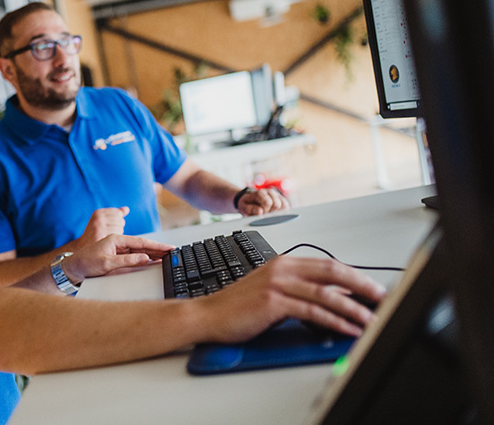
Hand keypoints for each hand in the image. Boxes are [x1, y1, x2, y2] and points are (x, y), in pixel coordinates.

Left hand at [62, 234, 173, 283]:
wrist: (73, 269)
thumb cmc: (87, 264)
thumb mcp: (107, 264)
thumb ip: (127, 261)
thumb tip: (145, 258)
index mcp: (116, 239)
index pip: (141, 242)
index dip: (157, 246)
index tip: (169, 248)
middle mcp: (118, 242)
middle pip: (142, 245)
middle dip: (158, 249)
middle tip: (173, 252)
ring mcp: (118, 249)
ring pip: (139, 250)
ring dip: (152, 253)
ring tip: (166, 256)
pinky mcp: (117, 256)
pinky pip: (134, 256)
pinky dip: (144, 258)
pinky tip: (152, 260)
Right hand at [75, 207, 129, 246]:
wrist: (82, 249)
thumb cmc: (94, 235)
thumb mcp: (102, 222)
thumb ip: (116, 214)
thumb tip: (127, 209)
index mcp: (98, 213)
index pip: (118, 213)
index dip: (116, 222)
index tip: (108, 228)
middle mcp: (98, 218)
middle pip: (120, 220)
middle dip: (117, 228)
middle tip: (107, 235)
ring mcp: (100, 227)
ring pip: (120, 228)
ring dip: (117, 234)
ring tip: (106, 239)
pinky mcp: (102, 236)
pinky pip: (117, 235)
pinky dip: (115, 240)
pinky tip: (108, 243)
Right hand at [198, 256, 385, 342]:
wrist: (209, 315)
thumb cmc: (238, 306)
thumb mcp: (272, 291)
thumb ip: (299, 290)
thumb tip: (332, 299)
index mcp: (284, 262)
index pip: (328, 265)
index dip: (355, 275)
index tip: (373, 288)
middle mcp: (283, 268)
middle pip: (333, 272)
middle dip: (362, 286)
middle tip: (382, 298)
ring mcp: (278, 283)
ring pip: (326, 294)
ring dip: (354, 309)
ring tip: (371, 320)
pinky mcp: (274, 302)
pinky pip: (313, 311)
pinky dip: (335, 321)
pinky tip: (348, 328)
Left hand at [237, 188, 288, 215]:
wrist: (250, 200)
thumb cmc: (247, 204)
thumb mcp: (243, 207)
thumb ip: (249, 209)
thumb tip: (260, 212)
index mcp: (260, 193)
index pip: (268, 202)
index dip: (265, 211)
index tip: (261, 214)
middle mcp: (269, 192)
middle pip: (277, 204)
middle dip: (270, 213)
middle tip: (264, 215)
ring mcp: (276, 195)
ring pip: (284, 206)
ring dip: (277, 213)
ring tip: (269, 214)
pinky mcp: (282, 199)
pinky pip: (287, 206)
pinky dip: (282, 212)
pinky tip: (275, 214)